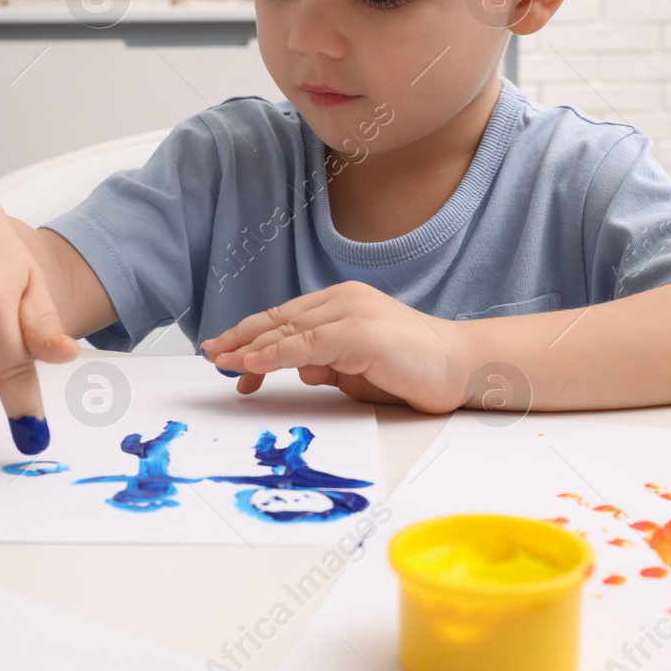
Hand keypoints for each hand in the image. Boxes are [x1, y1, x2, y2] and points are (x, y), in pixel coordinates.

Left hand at [200, 281, 471, 412]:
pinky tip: (252, 362)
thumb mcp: (355, 368)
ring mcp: (351, 312)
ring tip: (221, 359)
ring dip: (249, 346)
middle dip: (240, 338)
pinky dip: (275, 355)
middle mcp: (342, 300)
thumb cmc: (411, 369)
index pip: (284, 319)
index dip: (250, 335)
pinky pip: (307, 345)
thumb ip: (325, 363)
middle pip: (278, 320)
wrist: (460, 366)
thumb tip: (297, 369)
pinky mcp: (360, 332)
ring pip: (287, 330)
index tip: (224, 352)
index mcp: (340, 304)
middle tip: (211, 354)